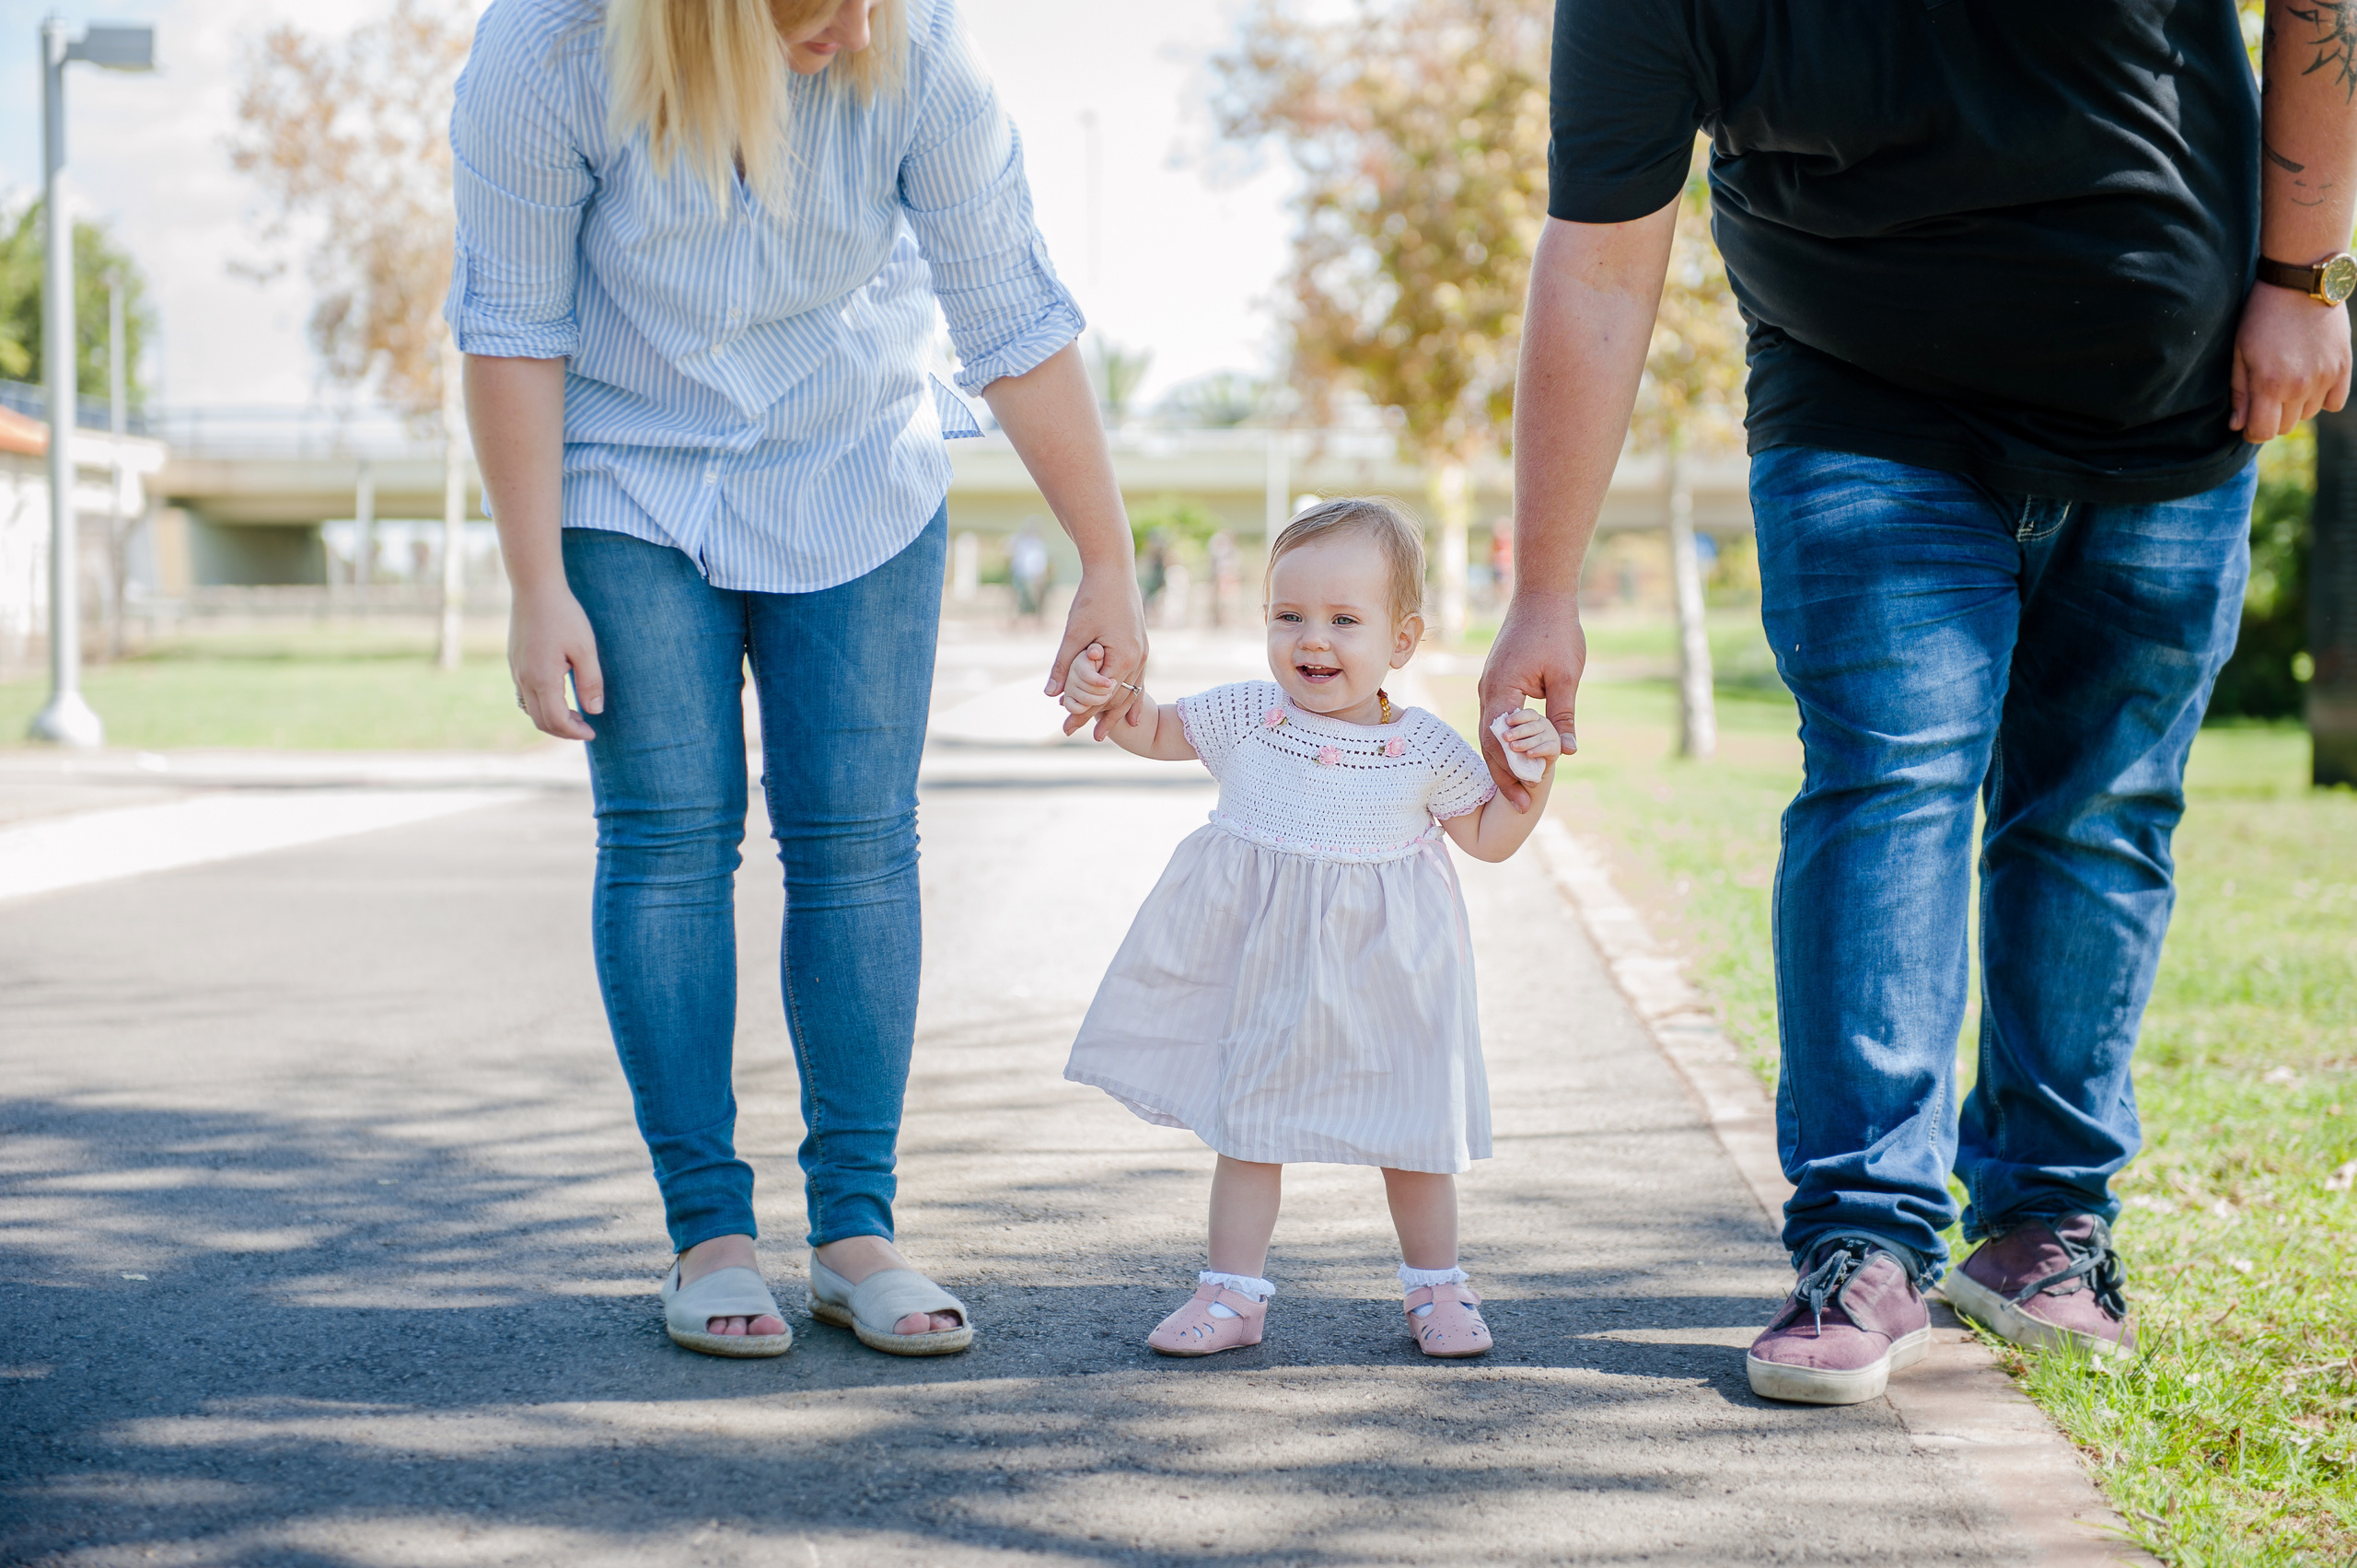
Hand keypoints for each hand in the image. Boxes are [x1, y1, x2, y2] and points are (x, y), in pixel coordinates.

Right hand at [509, 584, 602, 740]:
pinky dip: (541, 705)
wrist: (535, 589)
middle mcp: (524, 679)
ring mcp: (516, 671)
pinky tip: (558, 696)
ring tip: (574, 714)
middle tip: (586, 727)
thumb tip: (595, 711)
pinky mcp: (514, 662)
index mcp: (542, 679)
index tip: (593, 733)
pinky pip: (524, 695)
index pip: (556, 721)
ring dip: (551, 719)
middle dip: (564, 730)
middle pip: (540, 721)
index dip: (575, 732)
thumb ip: (590, 682)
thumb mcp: (585, 648)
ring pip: (530, 710)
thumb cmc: (564, 615)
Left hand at [1046, 567, 1147, 737]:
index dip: (1082, 711)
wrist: (1114, 570)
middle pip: (1116, 699)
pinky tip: (1131, 718)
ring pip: (1130, 693)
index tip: (1065, 725)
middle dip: (1097, 717)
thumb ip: (1063, 665)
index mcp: (1123, 658)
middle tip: (1077, 735)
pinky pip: (1138, 681)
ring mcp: (1143, 655)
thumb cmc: (1092, 598)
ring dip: (1115, 713)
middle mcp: (1138, 660)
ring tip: (1101, 733)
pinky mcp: (1142, 648)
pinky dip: (1132, 699)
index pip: (1101, 696)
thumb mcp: (1074, 633)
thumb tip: (1049, 695)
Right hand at [1479, 588, 1583, 807]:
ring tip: (1518, 790)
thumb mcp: (1565, 676)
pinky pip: (1496, 721)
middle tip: (1521, 806)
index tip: (1526, 798)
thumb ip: (1562, 715)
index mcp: (1500, 690)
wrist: (1542, 595)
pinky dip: (1505, 743)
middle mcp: (1488, 692)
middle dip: (1504, 776)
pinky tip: (1518, 758)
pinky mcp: (1497, 684)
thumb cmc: (1556, 631)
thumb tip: (1567, 751)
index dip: (1512, 772)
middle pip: (1488, 744)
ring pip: (1490, 734)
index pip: (1500, 742)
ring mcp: (1489, 688)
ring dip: (1503, 762)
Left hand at [2231, 283, 2352, 442]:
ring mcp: (2325, 377)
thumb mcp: (2240, 353)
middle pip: (2286, 427)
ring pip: (2309, 415)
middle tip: (2266, 396)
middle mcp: (2300, 386)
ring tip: (2287, 380)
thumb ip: (2239, 393)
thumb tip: (2238, 426)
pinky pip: (2334, 403)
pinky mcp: (2343, 367)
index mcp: (2269, 384)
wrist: (2300, 284)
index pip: (2263, 432)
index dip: (2253, 432)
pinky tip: (2310, 381)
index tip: (2249, 423)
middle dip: (2272, 418)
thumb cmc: (2261, 317)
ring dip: (2296, 407)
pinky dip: (2322, 399)